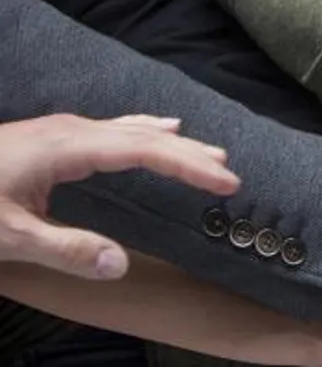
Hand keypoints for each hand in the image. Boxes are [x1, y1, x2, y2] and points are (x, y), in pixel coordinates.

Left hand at [0, 114, 238, 278]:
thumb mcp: (9, 237)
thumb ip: (67, 249)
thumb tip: (122, 264)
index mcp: (68, 146)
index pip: (145, 150)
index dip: (188, 166)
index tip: (226, 181)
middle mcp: (70, 130)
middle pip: (143, 136)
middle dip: (188, 154)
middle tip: (229, 172)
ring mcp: (59, 130)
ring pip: (129, 130)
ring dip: (170, 143)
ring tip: (206, 153)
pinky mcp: (50, 136)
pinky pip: (113, 129)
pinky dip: (143, 132)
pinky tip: (152, 129)